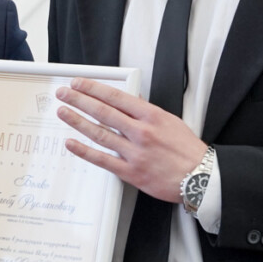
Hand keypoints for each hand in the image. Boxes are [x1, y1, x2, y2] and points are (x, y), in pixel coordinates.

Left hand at [57, 78, 207, 201]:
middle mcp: (141, 132)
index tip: (79, 83)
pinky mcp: (131, 172)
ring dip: (78, 121)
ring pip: (100, 133)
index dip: (94, 89)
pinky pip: (102, 159)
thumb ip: (147, 111)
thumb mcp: (170, 121)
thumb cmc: (187, 150)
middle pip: (104, 112)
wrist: (199, 178)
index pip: (116, 97)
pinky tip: (71, 143)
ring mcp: (135, 153)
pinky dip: (84, 151)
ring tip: (63, 112)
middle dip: (80, 100)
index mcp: (151, 116)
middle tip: (64, 94)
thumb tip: (130, 99)